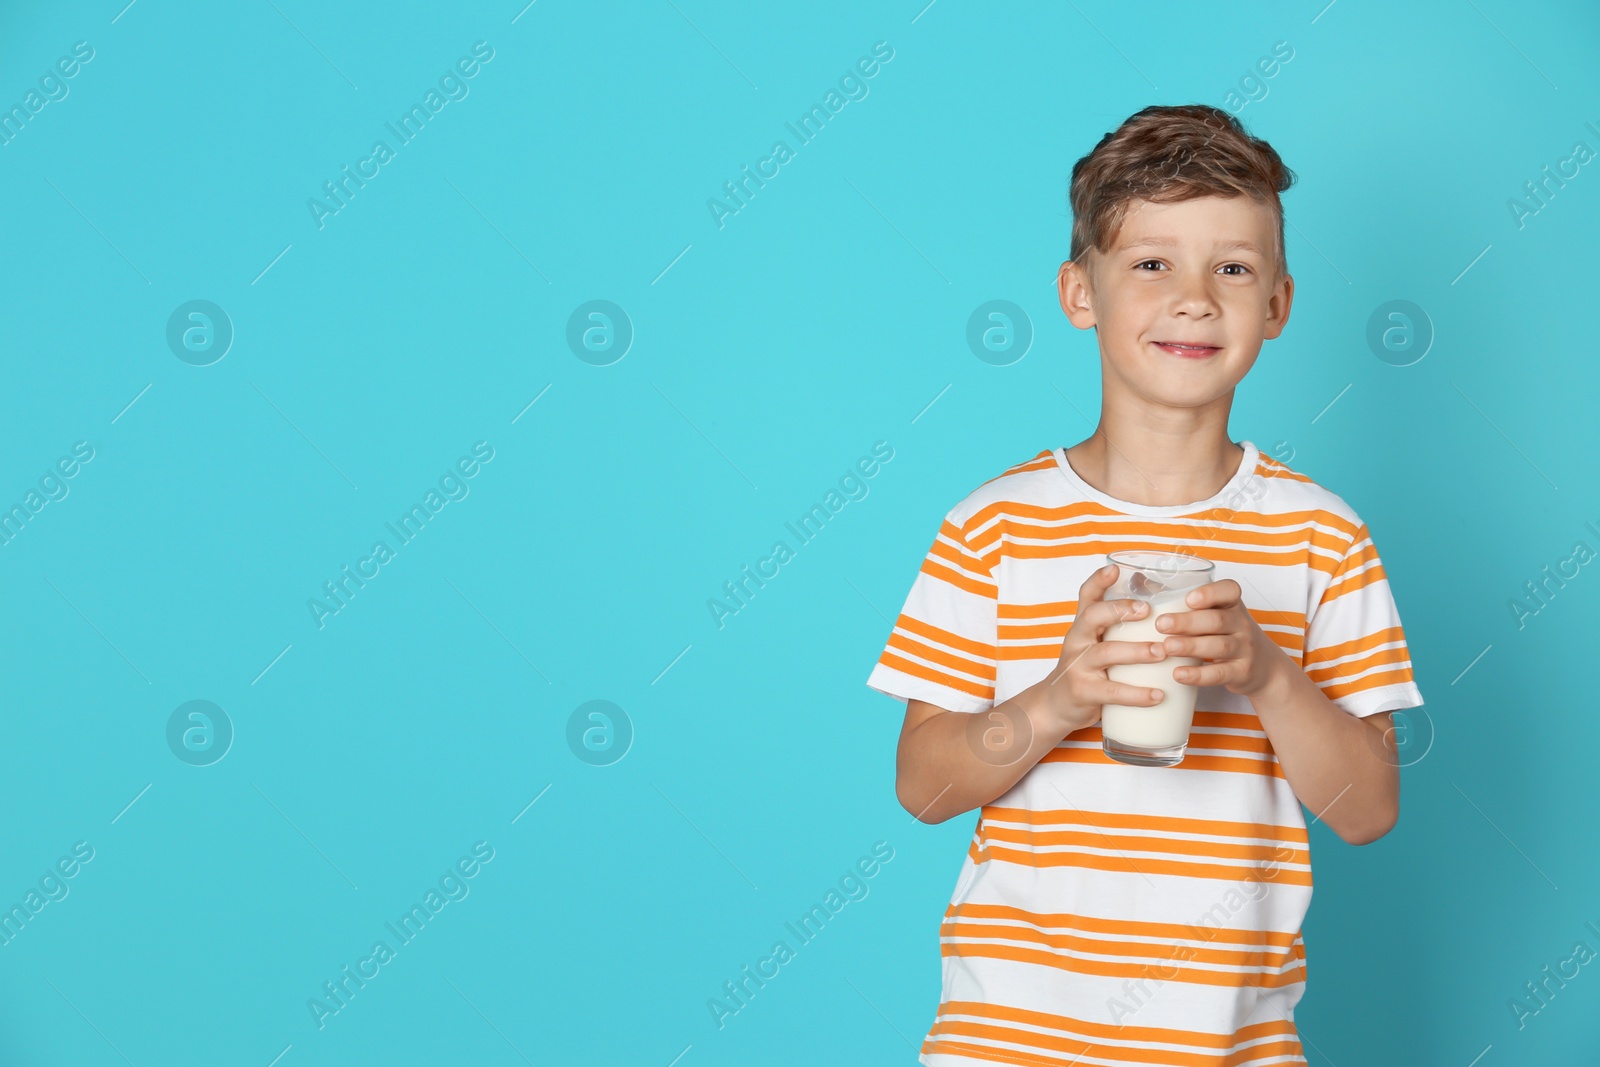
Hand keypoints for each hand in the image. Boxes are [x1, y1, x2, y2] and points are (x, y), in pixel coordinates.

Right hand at [1039, 563, 1172, 733]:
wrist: (1056, 706)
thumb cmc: (1087, 670)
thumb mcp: (1096, 643)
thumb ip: (1119, 628)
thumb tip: (1160, 606)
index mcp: (1083, 626)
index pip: (1086, 596)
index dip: (1098, 581)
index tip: (1115, 569)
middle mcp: (1077, 640)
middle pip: (1092, 616)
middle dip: (1119, 610)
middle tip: (1148, 610)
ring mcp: (1077, 666)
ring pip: (1105, 652)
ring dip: (1137, 651)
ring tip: (1162, 652)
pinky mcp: (1083, 692)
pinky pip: (1112, 691)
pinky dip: (1137, 694)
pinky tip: (1158, 695)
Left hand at [1154, 578, 1287, 696]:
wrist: (1263, 667)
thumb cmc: (1225, 633)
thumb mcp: (1213, 613)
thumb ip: (1181, 599)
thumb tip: (1137, 581)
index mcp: (1231, 604)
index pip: (1229, 590)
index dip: (1210, 593)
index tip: (1188, 598)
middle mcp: (1241, 623)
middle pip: (1216, 620)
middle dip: (1187, 622)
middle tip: (1160, 624)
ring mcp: (1244, 649)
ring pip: (1218, 645)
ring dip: (1190, 646)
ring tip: (1165, 647)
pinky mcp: (1241, 672)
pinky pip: (1220, 673)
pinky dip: (1199, 676)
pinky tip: (1178, 675)